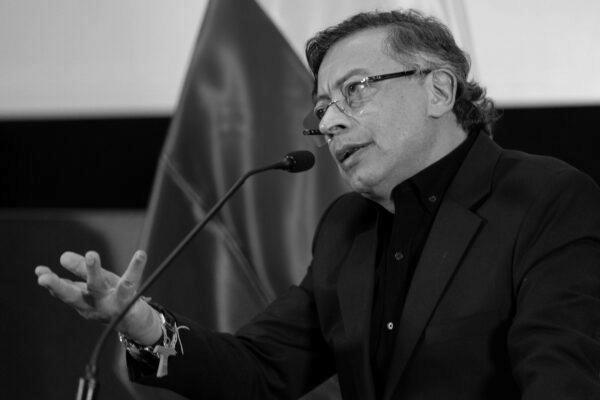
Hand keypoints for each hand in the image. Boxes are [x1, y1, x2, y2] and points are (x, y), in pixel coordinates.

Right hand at [35, 250, 161, 344]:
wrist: (136, 322)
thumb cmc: (110, 299)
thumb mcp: (93, 285)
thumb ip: (79, 272)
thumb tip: (62, 257)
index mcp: (82, 301)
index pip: (63, 292)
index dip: (51, 282)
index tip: (39, 271)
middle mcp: (92, 305)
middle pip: (73, 296)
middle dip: (58, 286)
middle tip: (44, 277)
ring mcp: (109, 304)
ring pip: (98, 286)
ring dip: (92, 271)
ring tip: (91, 254)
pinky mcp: (128, 300)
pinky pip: (131, 281)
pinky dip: (135, 267)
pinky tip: (140, 254)